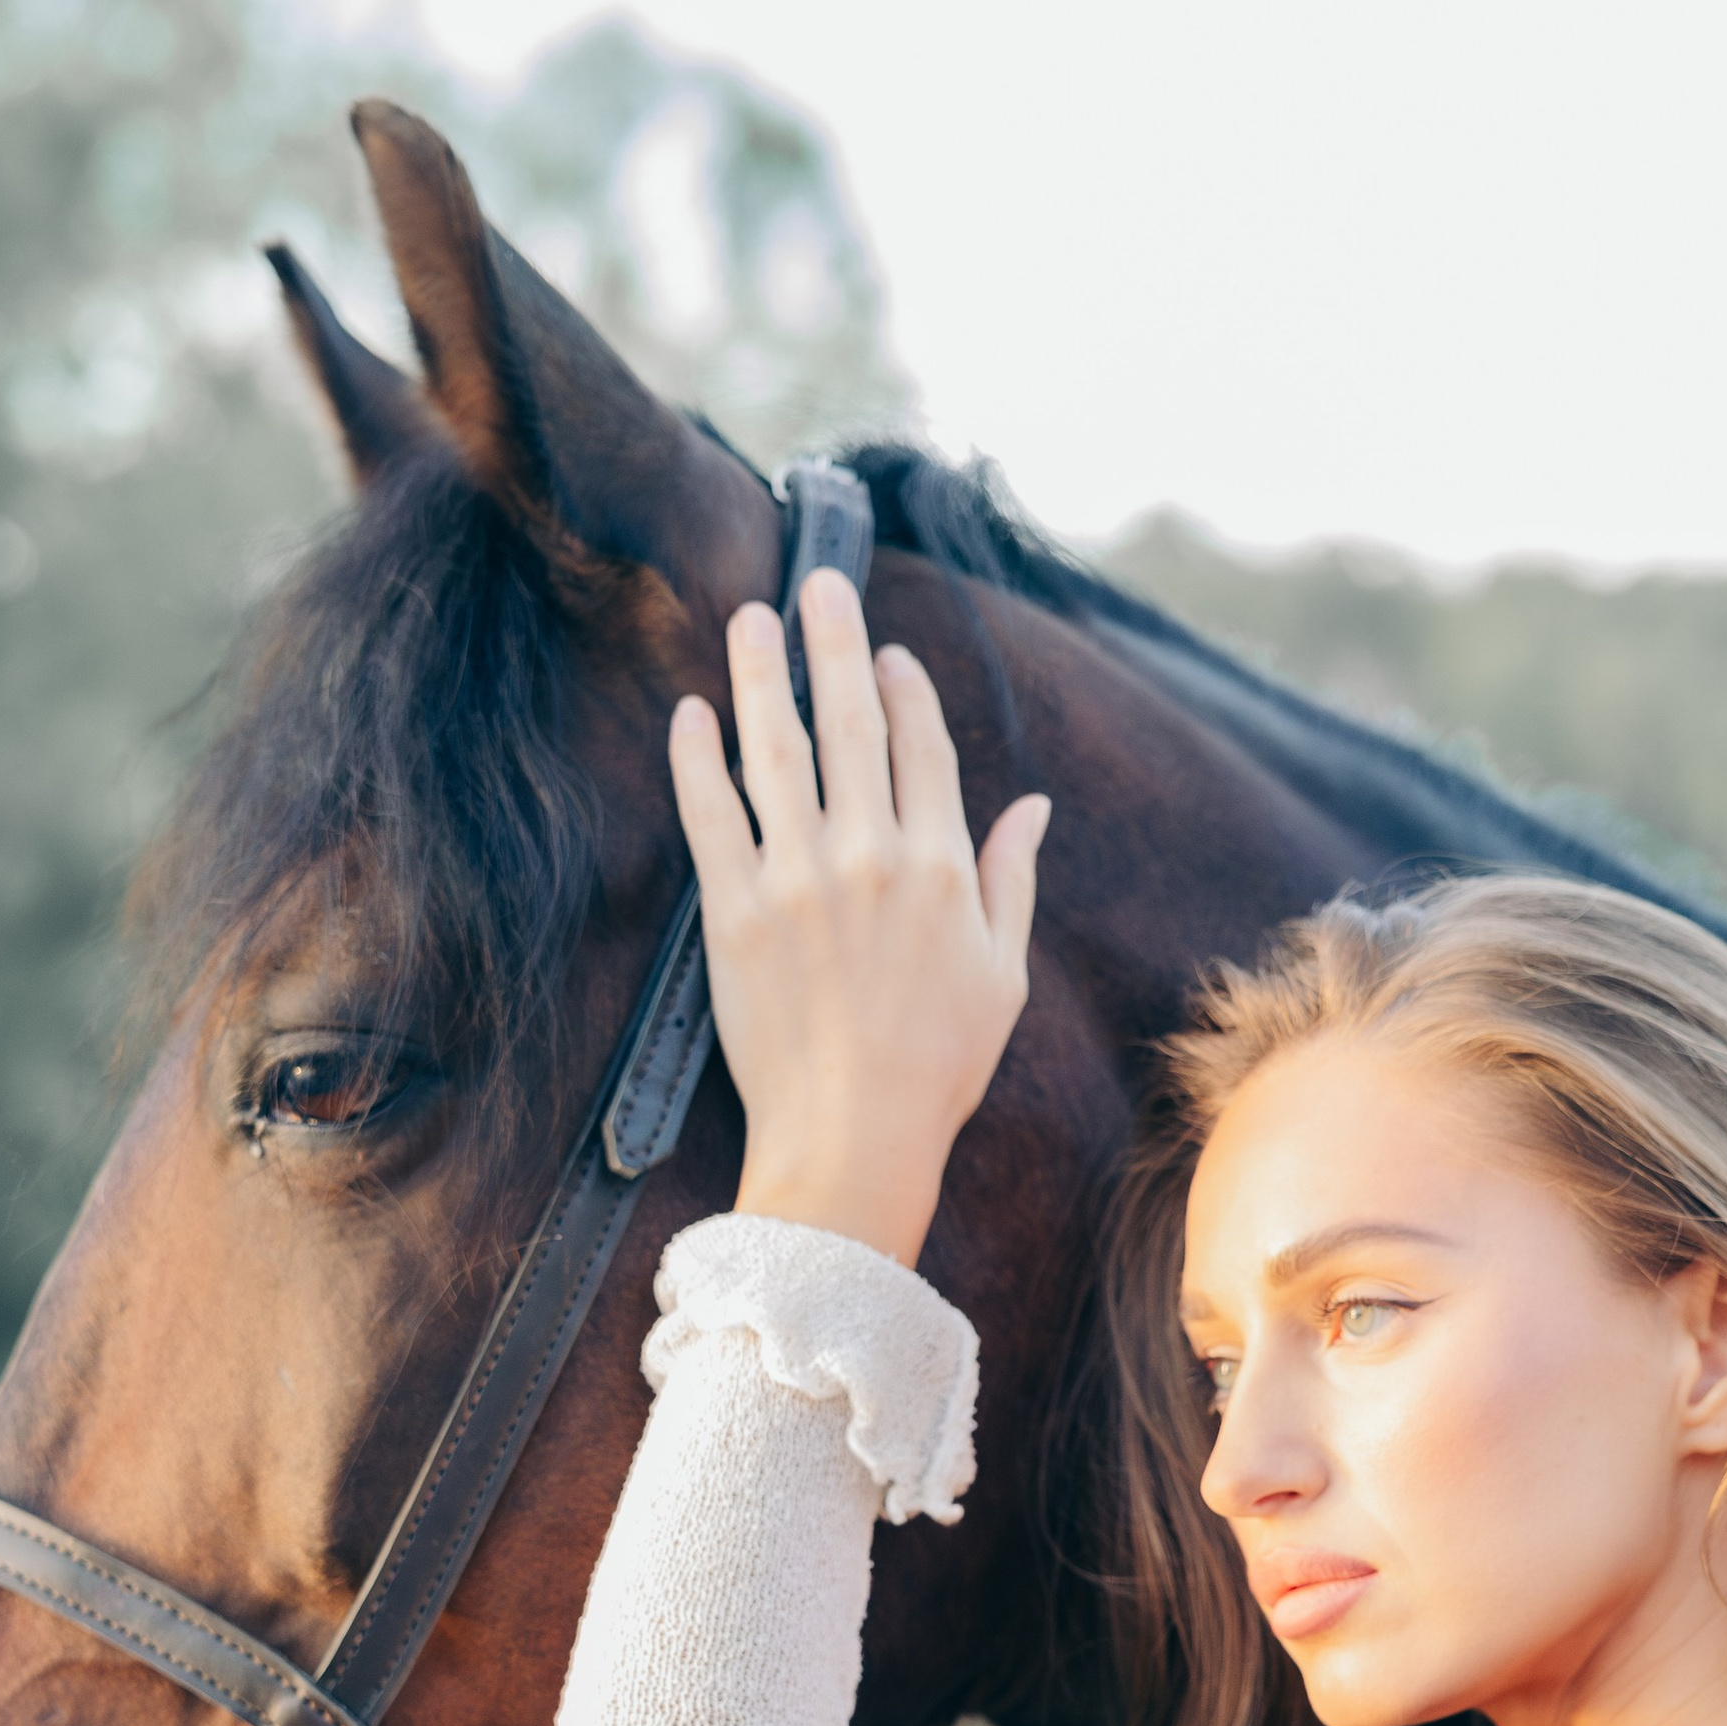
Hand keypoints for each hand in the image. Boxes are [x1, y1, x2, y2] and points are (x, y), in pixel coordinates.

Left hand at [668, 572, 1049, 1267]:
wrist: (854, 1140)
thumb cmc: (937, 1068)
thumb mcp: (1002, 973)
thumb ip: (1012, 879)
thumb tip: (1035, 806)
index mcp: (944, 867)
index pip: (923, 747)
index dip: (904, 690)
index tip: (887, 652)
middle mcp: (874, 856)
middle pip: (849, 721)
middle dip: (833, 641)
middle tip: (814, 585)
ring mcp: (799, 879)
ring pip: (776, 748)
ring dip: (758, 673)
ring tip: (746, 619)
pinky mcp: (733, 913)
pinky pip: (710, 813)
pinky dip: (698, 756)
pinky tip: (691, 713)